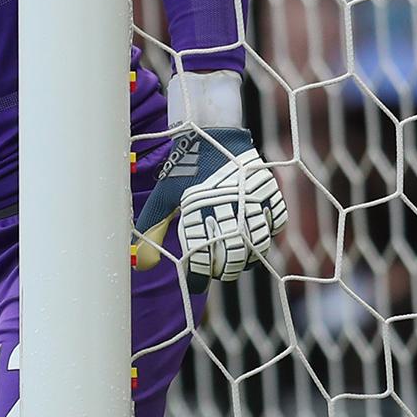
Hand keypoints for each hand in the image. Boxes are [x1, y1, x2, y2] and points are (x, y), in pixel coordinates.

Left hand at [133, 127, 286, 280]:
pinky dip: (267, 234)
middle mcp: (227, 207)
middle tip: (215, 271)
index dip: (198, 278)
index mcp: (198, 210)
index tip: (195, 283)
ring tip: (234, 257)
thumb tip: (140, 265)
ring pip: (258, 246)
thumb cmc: (185, 169)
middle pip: (232, 259)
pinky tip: (253, 235)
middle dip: (223, 271)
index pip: (200, 260)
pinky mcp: (270, 192)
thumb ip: (153, 229)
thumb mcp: (164, 197)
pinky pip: (276, 224)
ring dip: (246, 257)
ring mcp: (253, 200)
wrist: (212, 134)